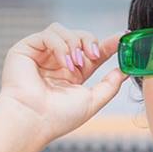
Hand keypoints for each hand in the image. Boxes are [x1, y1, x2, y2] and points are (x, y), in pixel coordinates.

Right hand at [0, 23, 128, 138]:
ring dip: (75, 45)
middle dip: (90, 43)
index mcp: (71, 74)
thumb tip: (125, 70)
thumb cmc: (58, 117)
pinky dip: (60, 46)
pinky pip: (49, 34)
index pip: (92, 52)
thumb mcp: (92, 100)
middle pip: (79, 37)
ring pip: (64, 31)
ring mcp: (41, 54)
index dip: (108, 44)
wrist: (33, 120)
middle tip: (94, 56)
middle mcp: (56, 62)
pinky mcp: (26, 48)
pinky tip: (64, 63)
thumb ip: (110, 85)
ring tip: (75, 65)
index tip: (124, 38)